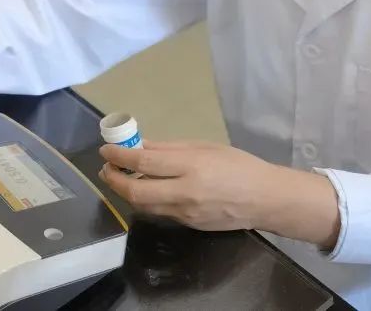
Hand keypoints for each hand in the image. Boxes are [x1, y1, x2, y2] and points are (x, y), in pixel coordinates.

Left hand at [99, 140, 340, 247]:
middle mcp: (184, 192)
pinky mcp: (187, 225)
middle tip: (106, 167)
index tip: (106, 149)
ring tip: (119, 176)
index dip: (120, 155)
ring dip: (125, 191)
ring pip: (143, 205)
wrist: (264, 199)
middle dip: (114, 179)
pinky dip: (145, 199)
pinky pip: (158, 211)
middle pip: (136, 190)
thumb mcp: (204, 147)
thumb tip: (140, 145)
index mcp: (191, 166)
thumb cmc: (238, 165)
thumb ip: (170, 148)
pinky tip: (144, 188)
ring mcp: (184, 213)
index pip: (144, 161)